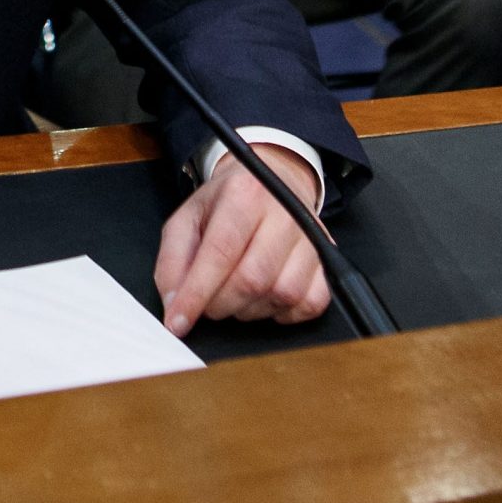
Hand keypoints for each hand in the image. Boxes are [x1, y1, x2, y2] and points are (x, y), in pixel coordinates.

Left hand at [153, 144, 329, 333]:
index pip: (220, 253)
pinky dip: (283, 313)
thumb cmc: (228, 203)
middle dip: (221, 304)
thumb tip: (175, 304)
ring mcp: (312, 237)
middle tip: (208, 303)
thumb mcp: (188, 218)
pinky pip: (310, 304)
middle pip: (253, 279)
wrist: (273, 179)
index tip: (179, 322)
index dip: (196, 294)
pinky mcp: (328, 259)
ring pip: (282, 295)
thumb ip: (173, 259)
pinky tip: (265, 298)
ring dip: (250, 310)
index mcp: (244, 194)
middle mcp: (284, 213)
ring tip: (236, 294)